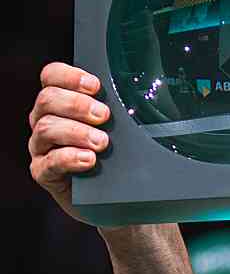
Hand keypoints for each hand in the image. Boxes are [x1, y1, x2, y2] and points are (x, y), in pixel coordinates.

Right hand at [28, 62, 112, 220]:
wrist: (112, 197)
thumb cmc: (115, 156)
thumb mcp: (119, 129)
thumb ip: (119, 111)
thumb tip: (142, 97)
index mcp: (61, 103)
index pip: (51, 77)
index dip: (69, 76)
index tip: (95, 86)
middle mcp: (46, 121)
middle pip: (48, 99)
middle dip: (77, 104)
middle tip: (104, 116)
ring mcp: (42, 147)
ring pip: (46, 128)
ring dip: (76, 132)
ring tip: (102, 143)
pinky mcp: (44, 172)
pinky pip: (48, 162)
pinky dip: (69, 158)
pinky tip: (88, 160)